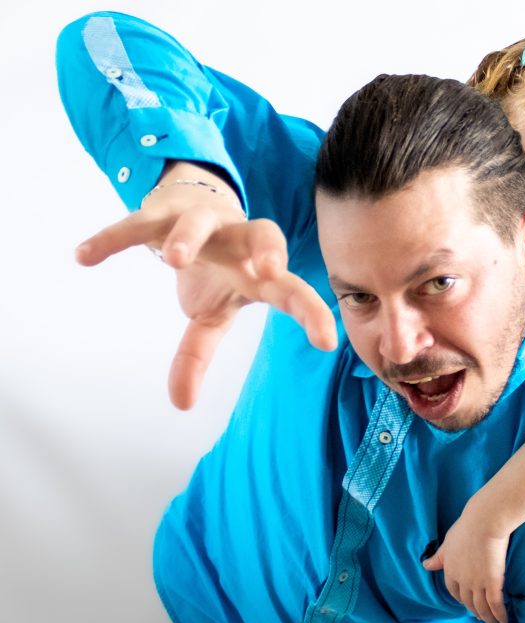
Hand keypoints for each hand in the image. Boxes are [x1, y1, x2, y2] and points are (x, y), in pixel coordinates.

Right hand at [74, 175, 337, 408]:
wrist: (189, 205)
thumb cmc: (216, 268)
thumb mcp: (210, 313)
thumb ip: (198, 355)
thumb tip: (180, 404)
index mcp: (259, 270)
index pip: (291, 289)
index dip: (309, 311)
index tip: (326, 340)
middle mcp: (238, 241)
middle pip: (264, 233)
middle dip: (268, 249)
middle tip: (268, 273)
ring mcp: (202, 222)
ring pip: (200, 222)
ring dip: (188, 237)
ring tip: (171, 259)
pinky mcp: (161, 211)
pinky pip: (136, 224)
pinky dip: (112, 239)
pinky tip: (85, 257)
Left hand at [422, 503, 508, 622]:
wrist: (484, 522)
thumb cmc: (467, 527)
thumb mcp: (448, 542)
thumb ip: (439, 557)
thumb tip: (425, 565)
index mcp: (450, 570)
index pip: (454, 591)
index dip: (460, 599)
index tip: (466, 603)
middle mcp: (463, 580)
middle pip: (468, 602)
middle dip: (475, 612)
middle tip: (481, 618)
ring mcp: (477, 583)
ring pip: (482, 607)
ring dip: (488, 618)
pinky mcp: (493, 582)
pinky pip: (495, 604)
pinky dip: (499, 614)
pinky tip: (503, 620)